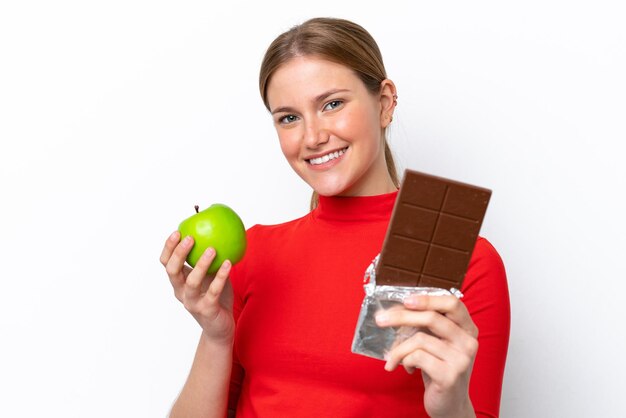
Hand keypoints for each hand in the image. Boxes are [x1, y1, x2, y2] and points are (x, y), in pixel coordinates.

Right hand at [160, 231, 234, 345]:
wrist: (221, 327)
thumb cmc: (215, 296)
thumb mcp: (211, 274)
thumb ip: (210, 258)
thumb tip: (217, 231)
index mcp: (179, 282)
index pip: (166, 263)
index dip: (168, 248)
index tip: (178, 231)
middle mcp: (181, 292)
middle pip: (172, 271)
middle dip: (179, 253)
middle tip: (190, 238)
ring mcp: (192, 303)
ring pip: (191, 282)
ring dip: (201, 264)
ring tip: (212, 249)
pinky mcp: (207, 310)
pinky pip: (213, 291)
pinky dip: (221, 276)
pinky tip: (228, 263)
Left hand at [375, 295, 477, 417]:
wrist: (450, 405)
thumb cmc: (439, 369)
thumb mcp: (437, 344)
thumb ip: (427, 326)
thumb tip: (396, 310)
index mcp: (467, 328)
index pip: (452, 303)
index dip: (428, 299)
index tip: (406, 300)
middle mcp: (468, 341)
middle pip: (432, 318)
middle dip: (401, 317)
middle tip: (380, 320)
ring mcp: (461, 359)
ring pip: (419, 339)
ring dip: (399, 348)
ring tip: (393, 358)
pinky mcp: (449, 375)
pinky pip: (417, 357)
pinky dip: (404, 361)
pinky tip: (407, 369)